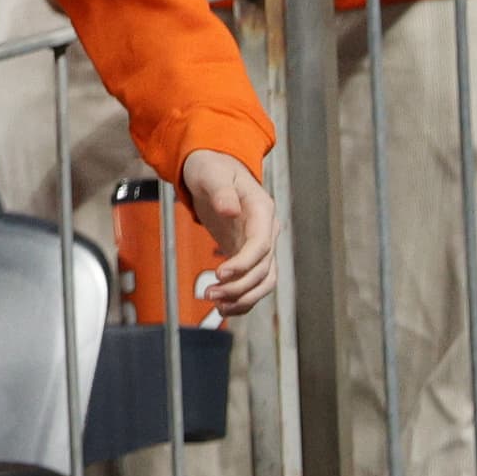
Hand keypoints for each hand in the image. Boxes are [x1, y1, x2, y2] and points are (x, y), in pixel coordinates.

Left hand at [177, 149, 276, 317]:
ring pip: (262, 282)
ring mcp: (259, 245)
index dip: (244, 263)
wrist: (213, 169)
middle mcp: (266, 231)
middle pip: (263, 269)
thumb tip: (230, 210)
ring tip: (216, 306)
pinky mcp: (248, 255)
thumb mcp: (212, 173)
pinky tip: (223, 308)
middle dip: (238, 287)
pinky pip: (252, 283)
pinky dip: (241, 299)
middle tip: (209, 294)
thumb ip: (221, 191)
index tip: (221, 274)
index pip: (261, 245)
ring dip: (242, 298)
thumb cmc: (212, 167)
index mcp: (262, 211)